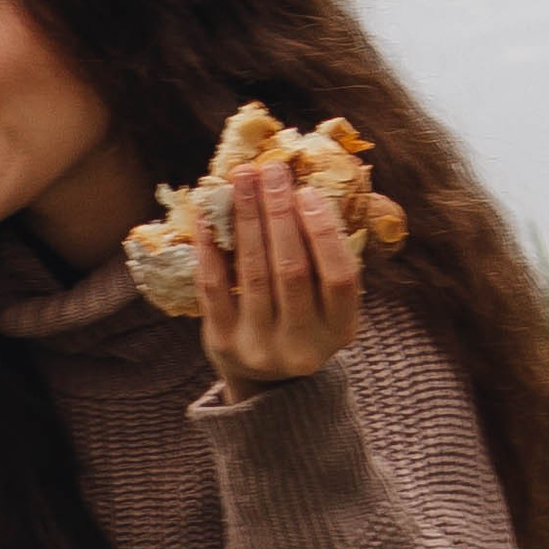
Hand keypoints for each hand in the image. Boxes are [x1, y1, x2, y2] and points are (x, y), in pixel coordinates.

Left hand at [197, 160, 361, 403]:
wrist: (265, 378)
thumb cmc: (302, 319)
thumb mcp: (327, 303)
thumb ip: (324, 258)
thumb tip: (299, 187)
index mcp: (340, 331)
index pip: (339, 278)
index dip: (322, 232)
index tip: (306, 191)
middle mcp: (303, 345)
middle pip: (292, 270)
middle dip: (279, 213)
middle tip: (270, 170)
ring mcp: (261, 347)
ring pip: (253, 272)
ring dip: (246, 217)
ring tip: (242, 178)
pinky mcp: (223, 342)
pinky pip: (214, 284)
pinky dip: (210, 244)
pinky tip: (208, 212)